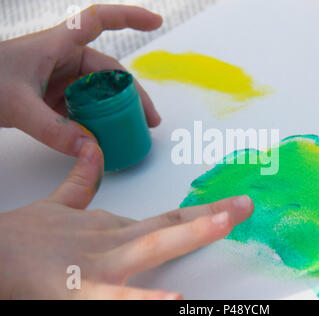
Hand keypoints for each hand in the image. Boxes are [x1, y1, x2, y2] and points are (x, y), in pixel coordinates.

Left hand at [0, 5, 161, 156]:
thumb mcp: (17, 105)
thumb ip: (53, 128)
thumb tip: (91, 148)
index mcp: (58, 45)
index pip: (99, 21)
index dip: (130, 17)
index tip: (156, 22)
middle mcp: (64, 60)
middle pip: (109, 72)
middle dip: (132, 95)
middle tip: (148, 119)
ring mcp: (60, 79)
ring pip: (98, 92)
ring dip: (116, 111)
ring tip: (131, 131)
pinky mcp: (54, 97)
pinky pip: (84, 107)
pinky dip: (96, 120)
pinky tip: (103, 136)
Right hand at [0, 143, 253, 298]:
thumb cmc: (22, 237)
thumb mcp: (59, 206)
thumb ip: (82, 180)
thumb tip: (92, 149)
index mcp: (113, 227)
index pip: (169, 218)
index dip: (203, 212)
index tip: (233, 207)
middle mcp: (114, 241)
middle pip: (170, 226)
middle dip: (210, 217)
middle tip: (245, 206)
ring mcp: (99, 263)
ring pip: (152, 246)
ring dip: (190, 234)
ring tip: (223, 225)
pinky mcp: (78, 289)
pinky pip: (116, 296)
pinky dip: (144, 297)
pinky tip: (174, 299)